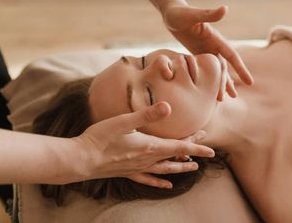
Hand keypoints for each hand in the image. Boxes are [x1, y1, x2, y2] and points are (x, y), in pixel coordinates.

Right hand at [73, 101, 214, 188]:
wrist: (80, 159)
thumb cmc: (100, 138)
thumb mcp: (123, 122)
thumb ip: (147, 115)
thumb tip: (169, 107)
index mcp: (149, 146)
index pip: (179, 146)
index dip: (197, 147)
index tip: (211, 150)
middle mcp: (146, 159)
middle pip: (175, 156)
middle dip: (192, 152)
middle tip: (206, 148)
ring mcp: (137, 168)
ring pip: (165, 169)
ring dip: (180, 167)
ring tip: (193, 168)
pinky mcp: (128, 172)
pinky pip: (148, 179)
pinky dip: (159, 181)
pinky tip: (166, 184)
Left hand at [162, 3, 253, 92]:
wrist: (170, 12)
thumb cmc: (179, 13)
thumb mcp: (192, 15)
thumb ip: (208, 14)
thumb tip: (226, 8)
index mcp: (215, 38)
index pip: (232, 56)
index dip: (241, 69)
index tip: (250, 82)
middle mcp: (212, 45)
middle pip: (223, 67)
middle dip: (227, 82)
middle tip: (232, 97)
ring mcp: (205, 49)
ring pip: (215, 70)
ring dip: (220, 83)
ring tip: (224, 98)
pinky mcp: (196, 52)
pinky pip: (204, 69)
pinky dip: (208, 78)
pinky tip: (208, 89)